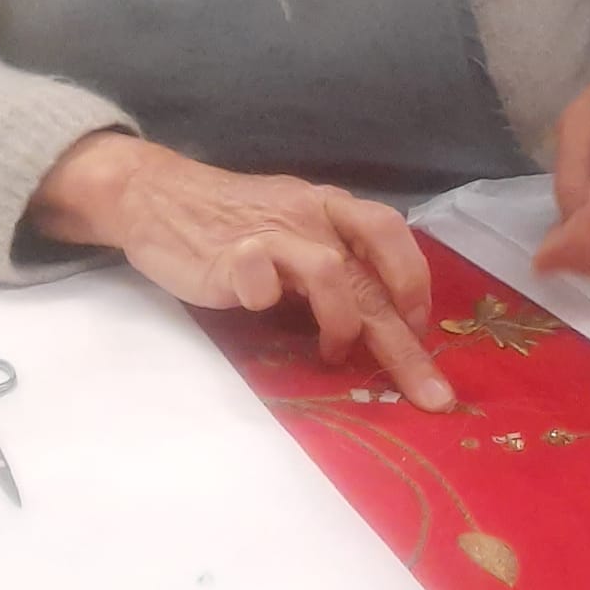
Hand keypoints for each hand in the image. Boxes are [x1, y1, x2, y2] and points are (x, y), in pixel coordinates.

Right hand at [32, 133, 454, 411]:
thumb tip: (381, 319)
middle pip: (372, 277)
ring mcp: (270, 234)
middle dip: (405, 343)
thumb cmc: (233, 221)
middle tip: (431, 395)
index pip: (390, 233)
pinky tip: (260, 307)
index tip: (420, 330)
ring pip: (331, 271)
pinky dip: (266, 294)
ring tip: (333, 354)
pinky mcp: (229, 256)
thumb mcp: (294, 231)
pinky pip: (258, 272)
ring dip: (343, 322)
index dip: (414, 282)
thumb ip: (334, 264)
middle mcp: (309, 216)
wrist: (158, 195)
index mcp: (330, 208)